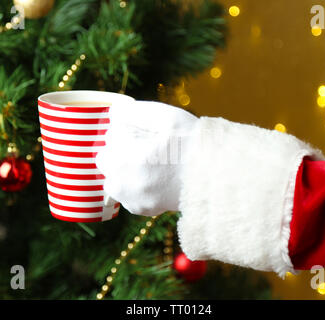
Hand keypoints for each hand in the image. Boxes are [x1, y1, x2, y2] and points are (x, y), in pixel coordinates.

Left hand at [96, 100, 197, 215]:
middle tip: (150, 147)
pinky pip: (126, 191)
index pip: (109, 137)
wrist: (217, 176)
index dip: (127, 131)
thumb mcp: (165, 117)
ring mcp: (131, 200)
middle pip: (108, 159)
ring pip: (114, 176)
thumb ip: (132, 112)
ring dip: (126, 168)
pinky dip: (135, 183)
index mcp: (125, 159)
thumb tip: (113, 114)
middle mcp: (122, 184)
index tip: (147, 133)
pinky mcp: (140, 209)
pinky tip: (156, 176)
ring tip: (153, 163)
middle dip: (122, 150)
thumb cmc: (192, 144)